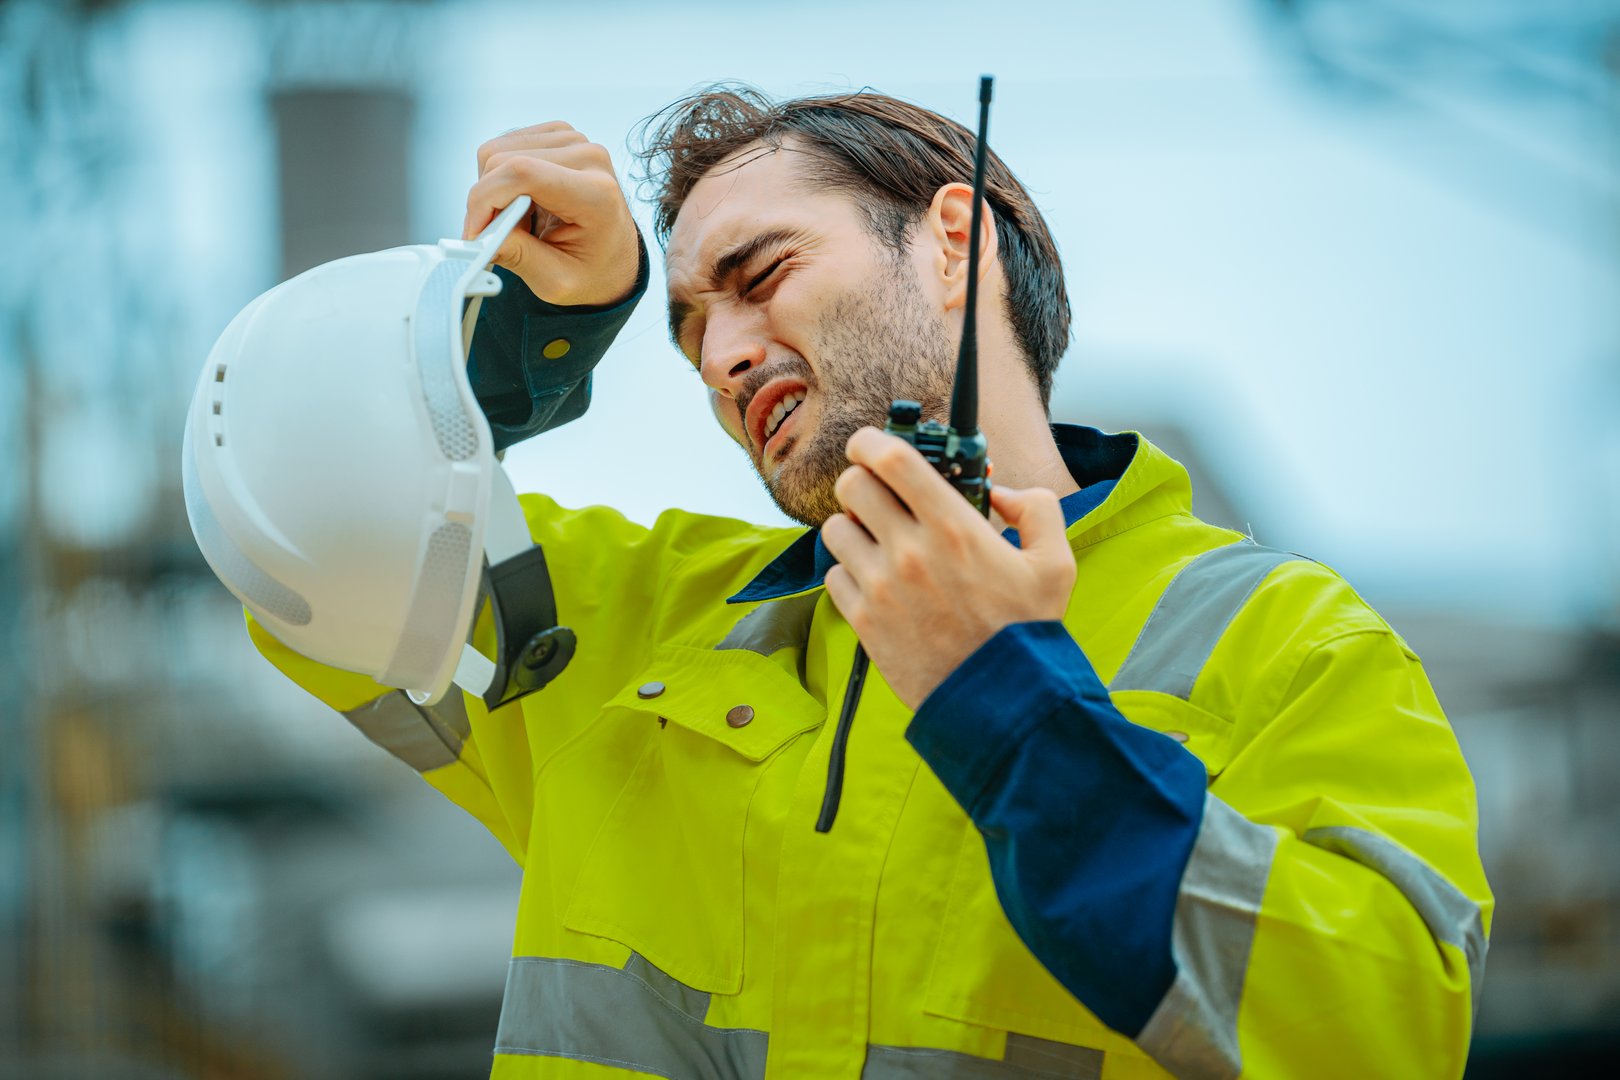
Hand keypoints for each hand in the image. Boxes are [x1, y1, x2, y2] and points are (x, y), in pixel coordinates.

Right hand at [463, 122, 639, 307]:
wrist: (613, 257)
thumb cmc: (592, 270)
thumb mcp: (557, 281)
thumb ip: (518, 257)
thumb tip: (479, 238)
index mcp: (596, 194)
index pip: (522, 172)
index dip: (485, 199)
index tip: (474, 234)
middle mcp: (588, 157)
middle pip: (502, 160)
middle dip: (487, 202)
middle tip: (499, 236)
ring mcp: (574, 141)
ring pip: (497, 152)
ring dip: (494, 191)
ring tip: (519, 221)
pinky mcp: (559, 136)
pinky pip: (505, 147)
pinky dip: (502, 179)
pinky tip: (524, 203)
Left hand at [820, 428, 1076, 710]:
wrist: (1001, 703)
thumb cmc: (1026, 632)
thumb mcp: (1055, 563)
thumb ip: (1037, 510)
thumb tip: (1003, 492)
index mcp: (954, 527)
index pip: (892, 458)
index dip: (872, 440)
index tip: (870, 443)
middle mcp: (910, 551)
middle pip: (852, 486)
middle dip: (863, 482)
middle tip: (880, 494)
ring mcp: (880, 587)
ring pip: (836, 529)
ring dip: (854, 527)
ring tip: (878, 541)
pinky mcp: (863, 621)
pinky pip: (834, 576)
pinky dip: (849, 573)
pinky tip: (877, 582)